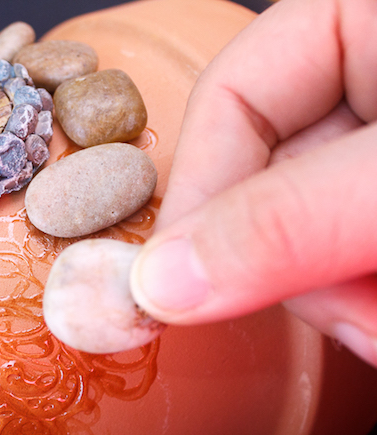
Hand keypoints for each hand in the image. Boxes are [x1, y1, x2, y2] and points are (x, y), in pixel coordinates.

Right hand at [129, 0, 376, 366]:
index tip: (181, 281)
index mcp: (356, 20)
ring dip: (337, 295)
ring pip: (310, 228)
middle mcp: (365, 81)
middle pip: (271, 176)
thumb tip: (161, 284)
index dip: (199, 190)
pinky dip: (363, 297)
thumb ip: (287, 222)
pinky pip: (347, 250)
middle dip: (290, 266)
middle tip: (342, 322)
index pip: (234, 94)